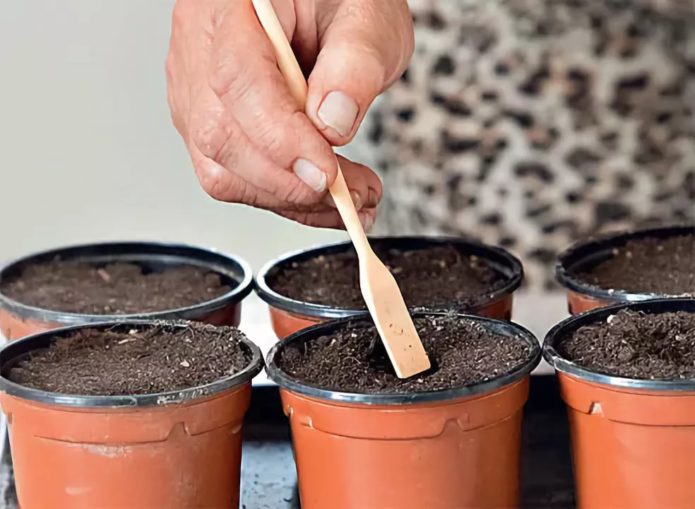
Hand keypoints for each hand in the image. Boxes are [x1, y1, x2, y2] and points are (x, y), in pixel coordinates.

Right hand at [166, 0, 412, 228]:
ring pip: (222, 169)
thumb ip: (354, 64)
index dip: (280, 137)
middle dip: (290, 181)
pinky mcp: (209, 121)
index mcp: (230, 4)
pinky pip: (234, 175)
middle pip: (220, 135)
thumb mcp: (367, 17)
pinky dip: (281, 195)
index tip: (327, 173)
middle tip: (352, 193)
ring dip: (289, 197)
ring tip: (349, 196)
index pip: (238, 80)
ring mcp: (195, 89)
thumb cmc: (339, 0)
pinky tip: (321, 196)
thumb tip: (332, 124)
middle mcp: (200, 47)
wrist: (324, 5)